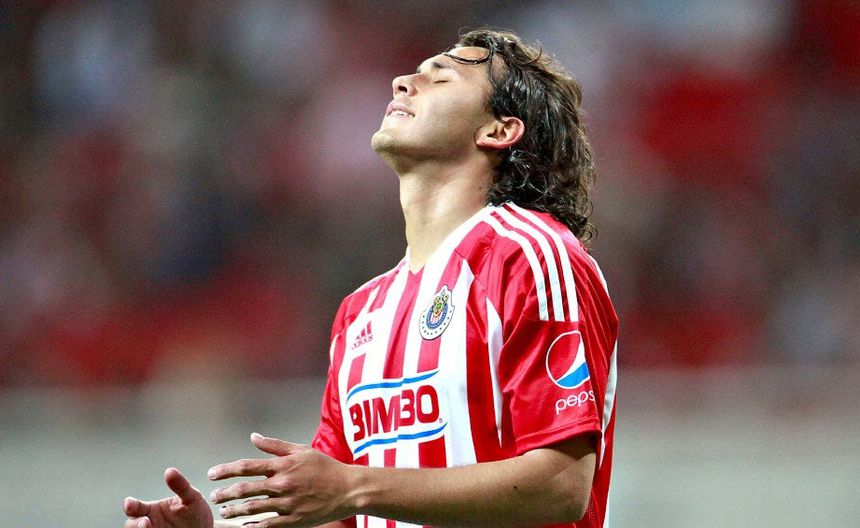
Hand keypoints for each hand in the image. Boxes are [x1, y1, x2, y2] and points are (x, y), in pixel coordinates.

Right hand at [123, 467, 213, 527]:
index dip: (130, 505)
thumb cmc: (196, 512)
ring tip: (148, 527)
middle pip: (131, 524)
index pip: (136, 507)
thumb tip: (169, 471)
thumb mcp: (191, 498)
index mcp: (152, 510)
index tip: (129, 503)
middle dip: (135, 524)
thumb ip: (181, 486)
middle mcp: (149, 523)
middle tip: (145, 522)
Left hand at [208, 433, 355, 526]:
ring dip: (234, 510)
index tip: (212, 474)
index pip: (246, 467)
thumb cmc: (326, 468)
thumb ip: (275, 445)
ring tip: (225, 512)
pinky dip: (253, 527)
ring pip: (252, 509)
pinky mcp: (294, 520)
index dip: (226, 470)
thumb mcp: (301, 450)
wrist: (348, 489)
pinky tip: (243, 527)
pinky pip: (267, 526)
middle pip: (245, 490)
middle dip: (225, 493)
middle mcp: (282, 484)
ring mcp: (287, 504)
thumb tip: (253, 437)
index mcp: (283, 466)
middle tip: (214, 496)